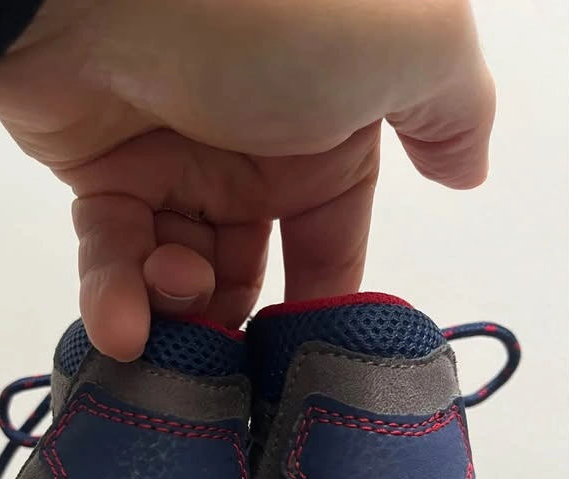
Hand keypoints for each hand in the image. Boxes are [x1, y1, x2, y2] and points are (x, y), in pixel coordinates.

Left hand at [0, 0, 494, 358]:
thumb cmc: (265, 15)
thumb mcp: (408, 45)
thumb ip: (452, 113)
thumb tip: (470, 169)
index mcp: (324, 132)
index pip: (330, 238)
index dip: (322, 296)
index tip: (308, 355)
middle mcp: (247, 150)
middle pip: (248, 267)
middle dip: (238, 315)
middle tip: (228, 348)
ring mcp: (169, 161)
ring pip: (178, 270)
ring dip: (177, 307)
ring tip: (173, 297)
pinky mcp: (98, 172)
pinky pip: (112, 253)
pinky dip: (115, 297)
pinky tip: (122, 328)